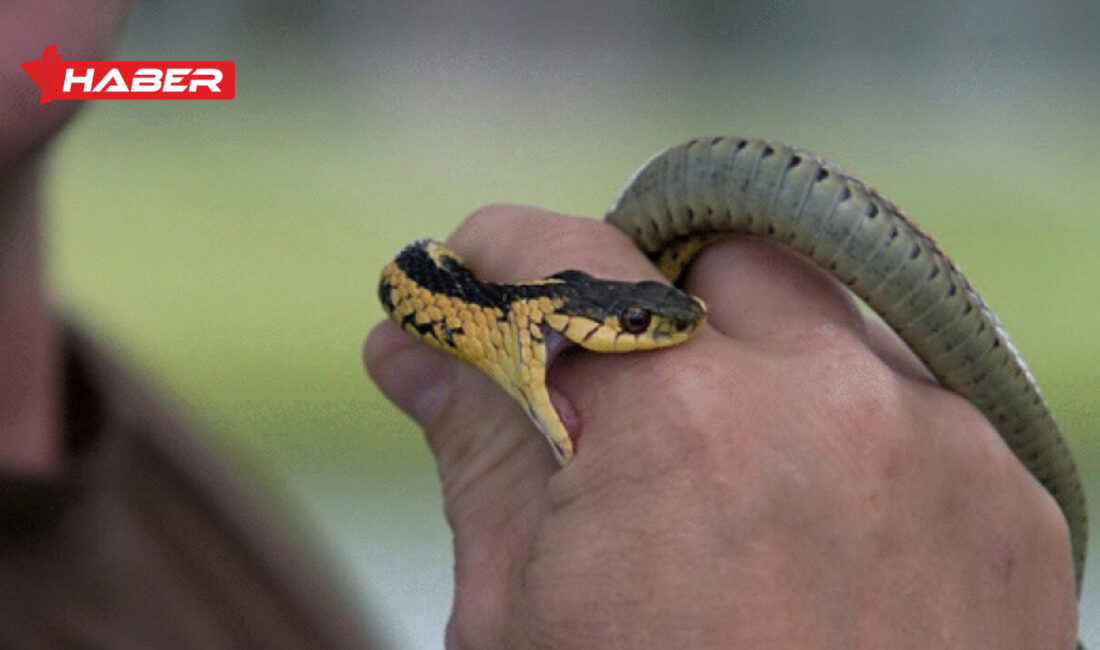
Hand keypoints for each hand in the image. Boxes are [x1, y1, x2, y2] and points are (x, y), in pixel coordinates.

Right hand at [365, 205, 1076, 648]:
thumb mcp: (525, 617)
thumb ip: (478, 450)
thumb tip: (409, 350)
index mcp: (684, 434)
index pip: (572, 261)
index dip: (505, 247)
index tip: (477, 256)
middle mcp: (832, 409)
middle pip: (719, 262)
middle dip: (649, 293)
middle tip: (607, 368)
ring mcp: (944, 448)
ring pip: (830, 316)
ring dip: (758, 352)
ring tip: (718, 457)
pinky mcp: (1014, 499)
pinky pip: (916, 399)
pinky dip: (846, 422)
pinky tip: (808, 508)